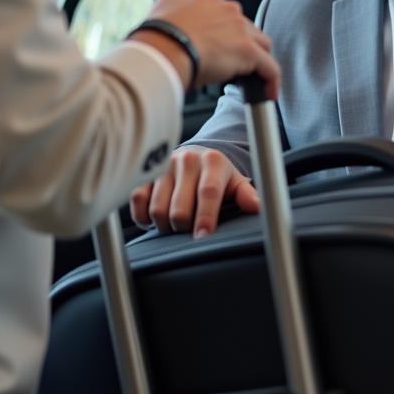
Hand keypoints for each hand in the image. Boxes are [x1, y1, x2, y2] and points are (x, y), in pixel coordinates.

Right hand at [130, 146, 258, 236]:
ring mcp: (162, 166)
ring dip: (165, 225)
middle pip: (179, 209)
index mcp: (212, 161)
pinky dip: (145, 217)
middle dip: (185, 227)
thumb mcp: (235, 182)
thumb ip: (246, 195)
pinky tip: (157, 217)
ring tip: (177, 223)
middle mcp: (186, 160)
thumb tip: (257, 207)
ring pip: (157, 209)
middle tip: (191, 229)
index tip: (203, 236)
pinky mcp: (143, 174)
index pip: (208, 192)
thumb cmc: (217, 176)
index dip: (206, 217)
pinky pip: (137, 202)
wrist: (193, 156)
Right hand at [131, 0, 279, 97]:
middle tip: (230, 64)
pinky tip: (268, 93)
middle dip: (241, 45)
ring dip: (257, 60)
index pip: (226, 16)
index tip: (217, 47)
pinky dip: (271, 81)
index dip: (224, 33)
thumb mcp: (163, 6)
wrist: (161, 49)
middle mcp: (229, 10)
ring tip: (249, 77)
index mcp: (210, 1)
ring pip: (261, 45)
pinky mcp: (249, 53)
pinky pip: (270, 68)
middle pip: (246, 29)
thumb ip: (174, 3)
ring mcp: (241, 31)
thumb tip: (174, 8)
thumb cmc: (157, 35)